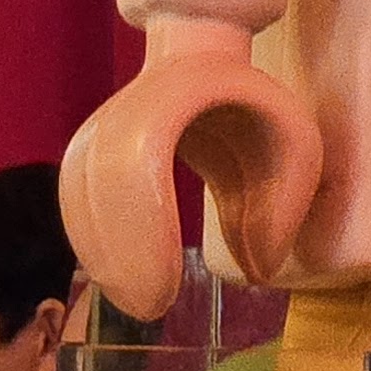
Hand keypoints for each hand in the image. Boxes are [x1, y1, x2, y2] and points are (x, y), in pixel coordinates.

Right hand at [61, 20, 324, 322]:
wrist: (206, 63)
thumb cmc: (255, 110)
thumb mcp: (295, 145)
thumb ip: (285, 206)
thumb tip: (259, 271)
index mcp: (185, 91)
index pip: (140, 155)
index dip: (143, 227)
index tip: (167, 290)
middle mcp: (133, 100)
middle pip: (99, 173)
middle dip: (117, 251)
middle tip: (151, 308)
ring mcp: (106, 117)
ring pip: (79, 182)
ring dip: (101, 250)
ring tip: (139, 299)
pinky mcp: (92, 141)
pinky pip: (75, 190)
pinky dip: (92, 240)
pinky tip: (120, 276)